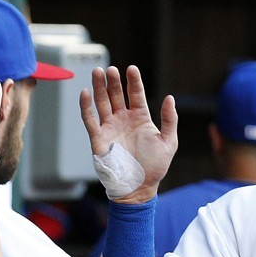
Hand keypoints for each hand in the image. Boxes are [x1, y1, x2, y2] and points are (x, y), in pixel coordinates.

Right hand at [79, 65, 177, 202]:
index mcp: (140, 118)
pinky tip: (85, 92)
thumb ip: (170, 120)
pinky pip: (90, 119)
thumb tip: (170, 98)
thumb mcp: (168, 143)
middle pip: (116, 95)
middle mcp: (124, 120)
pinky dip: (86, 106)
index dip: (133, 81)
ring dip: (99, 87)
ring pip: (102, 102)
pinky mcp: (98, 138)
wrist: (138, 188)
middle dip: (114, 81)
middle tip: (111, 70)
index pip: (136, 94)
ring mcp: (110, 127)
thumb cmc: (154, 167)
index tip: (131, 68)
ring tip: (98, 72)